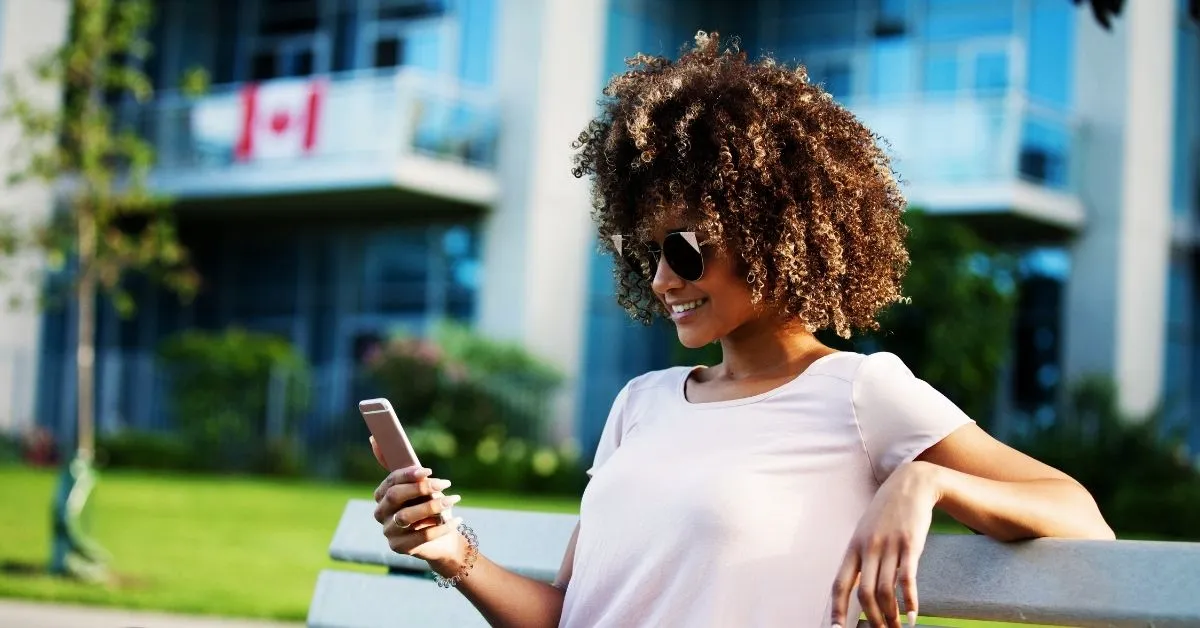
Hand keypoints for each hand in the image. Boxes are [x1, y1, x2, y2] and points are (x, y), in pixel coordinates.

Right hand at [370, 437, 465, 570]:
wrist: (443, 538)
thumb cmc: (429, 506)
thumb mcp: (420, 485)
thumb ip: (403, 467)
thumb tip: (373, 438)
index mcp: (382, 495)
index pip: (390, 481)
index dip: (408, 475)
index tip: (429, 471)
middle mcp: (380, 513)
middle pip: (394, 497)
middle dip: (420, 488)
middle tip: (445, 484)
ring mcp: (388, 532)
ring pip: (405, 517)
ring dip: (432, 507)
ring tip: (453, 500)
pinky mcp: (399, 548)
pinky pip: (420, 537)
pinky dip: (442, 527)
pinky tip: (457, 519)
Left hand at [830, 461, 941, 627]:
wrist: (910, 485)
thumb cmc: (886, 512)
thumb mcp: (865, 531)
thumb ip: (861, 557)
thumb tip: (856, 586)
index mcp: (853, 547)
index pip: (840, 584)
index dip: (836, 609)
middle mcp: (868, 548)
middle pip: (864, 593)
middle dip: (872, 619)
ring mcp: (889, 546)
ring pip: (885, 590)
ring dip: (891, 615)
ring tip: (897, 627)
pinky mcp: (910, 545)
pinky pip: (907, 579)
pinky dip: (909, 601)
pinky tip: (913, 614)